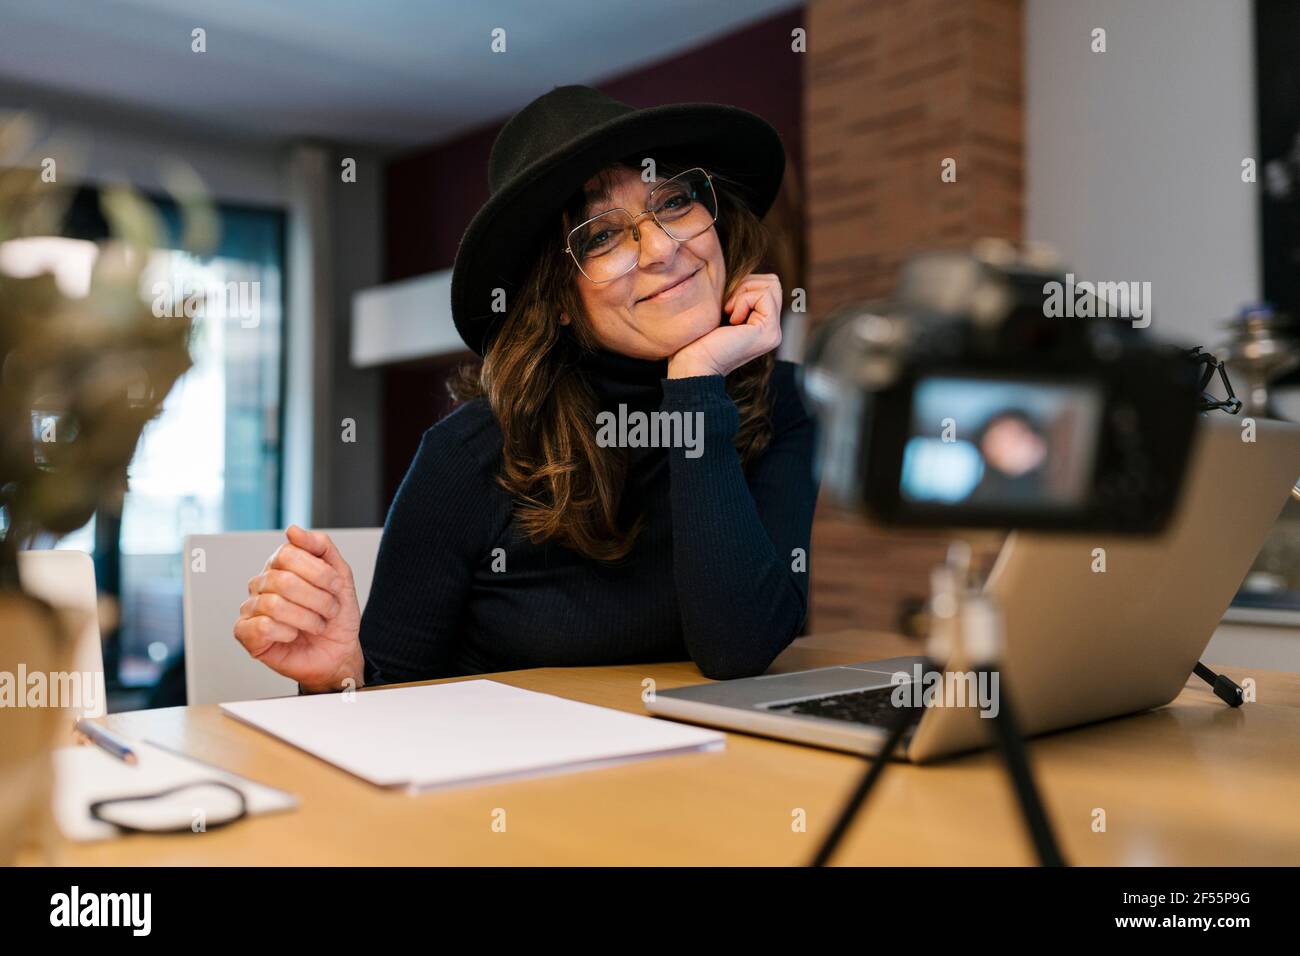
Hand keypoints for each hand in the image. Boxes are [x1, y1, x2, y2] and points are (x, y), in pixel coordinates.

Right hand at [233, 525, 363, 692]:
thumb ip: (320, 546)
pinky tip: (293, 635)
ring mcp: (251, 607)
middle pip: (283, 580)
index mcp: (280, 565)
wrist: (337, 652)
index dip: (319, 572)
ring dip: (308, 618)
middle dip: (318, 599)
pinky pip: (262, 626)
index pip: (288, 554)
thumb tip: (292, 530)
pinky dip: (287, 632)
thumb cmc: (336, 615)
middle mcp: (262, 583)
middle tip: (329, 610)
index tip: (336, 587)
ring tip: (317, 625)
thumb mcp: (340, 575)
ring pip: (274, 605)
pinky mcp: (245, 633)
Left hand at [667, 272, 782, 378]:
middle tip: (726, 306)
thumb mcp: (720, 308)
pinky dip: (743, 300)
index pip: (767, 284)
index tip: (724, 305)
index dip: (743, 284)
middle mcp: (772, 329)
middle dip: (746, 285)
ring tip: (728, 312)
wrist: (693, 364)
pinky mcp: (769, 331)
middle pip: (772, 281)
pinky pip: (763, 295)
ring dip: (743, 292)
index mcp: (762, 324)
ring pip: (771, 284)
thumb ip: (736, 294)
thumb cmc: (697, 338)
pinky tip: (731, 320)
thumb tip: (743, 271)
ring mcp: (773, 332)